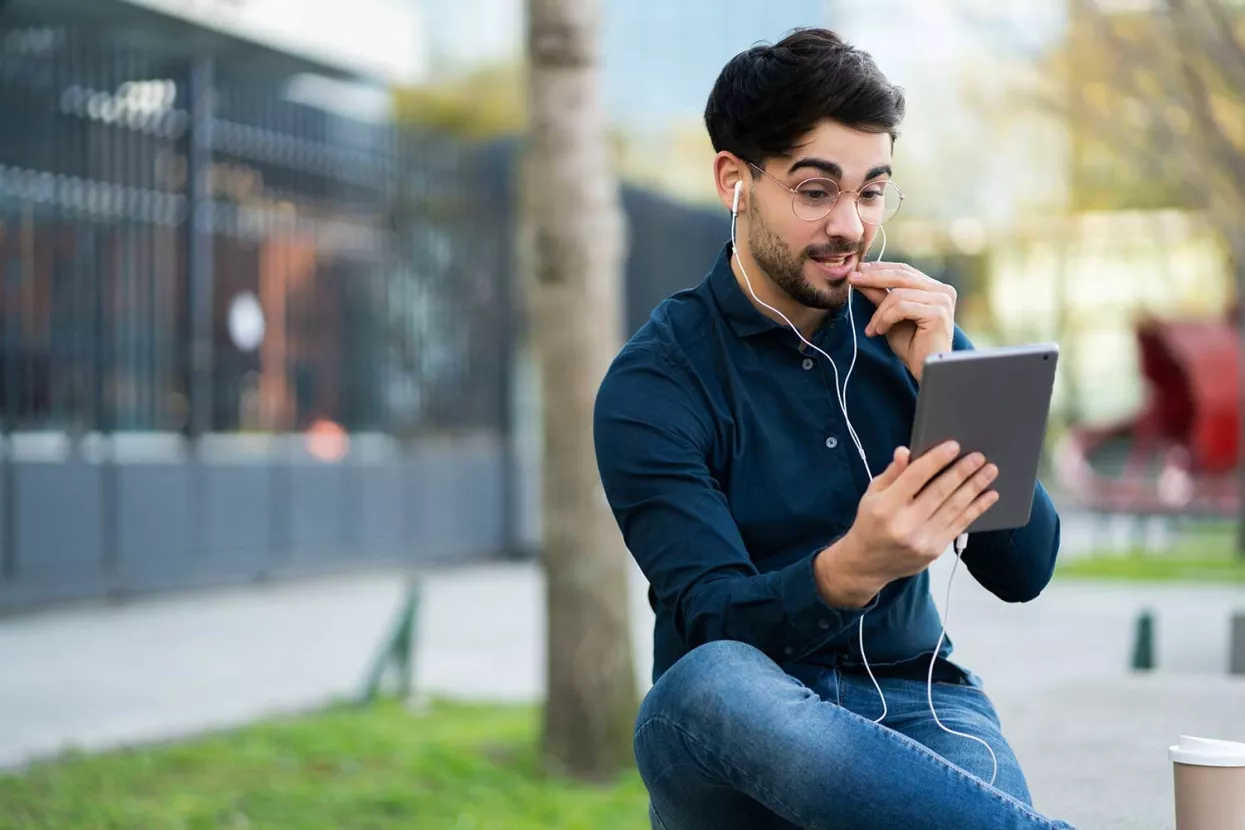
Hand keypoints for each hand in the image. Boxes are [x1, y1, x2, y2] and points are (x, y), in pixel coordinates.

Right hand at [818, 441, 997, 604]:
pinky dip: (977, 508)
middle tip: (979, 457)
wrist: (868, 564)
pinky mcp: (935, 550)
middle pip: (939, 491)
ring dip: (975, 487)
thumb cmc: (870, 523)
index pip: (915, 476)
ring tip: (990, 471)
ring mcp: (922, 539)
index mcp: (885, 506)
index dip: (936, 460)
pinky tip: (989, 496)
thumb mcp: (873, 494)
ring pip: (954, 508)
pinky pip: (960, 524)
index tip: (954, 446)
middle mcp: (905, 523)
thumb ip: (893, 473)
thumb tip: (906, 451)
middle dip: (962, 472)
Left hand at [849, 262, 955, 382]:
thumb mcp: (889, 316)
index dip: (879, 268)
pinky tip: (880, 331)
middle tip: (852, 281)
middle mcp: (942, 290)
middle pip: (901, 275)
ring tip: (872, 329)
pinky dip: (885, 319)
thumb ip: (879, 296)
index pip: (903, 270)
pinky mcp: (938, 313)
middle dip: (872, 278)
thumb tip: (859, 276)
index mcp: (934, 288)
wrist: (925, 369)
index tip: (857, 271)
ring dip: (879, 313)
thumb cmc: (911, 346)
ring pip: (898, 294)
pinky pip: (901, 308)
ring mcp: (943, 300)